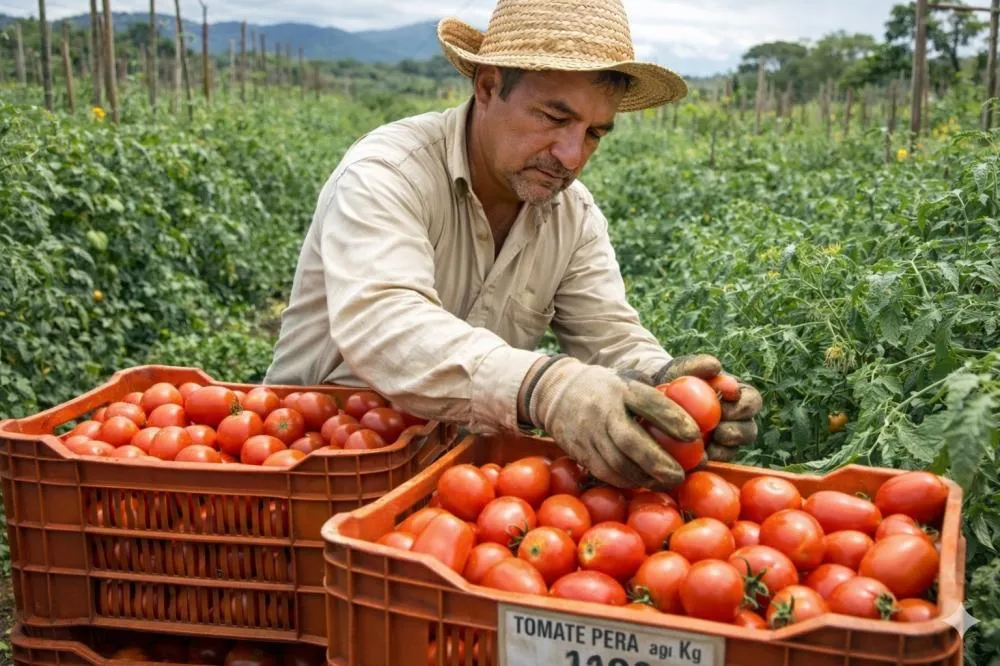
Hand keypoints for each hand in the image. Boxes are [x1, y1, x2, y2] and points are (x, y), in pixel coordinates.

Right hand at [520, 356, 701, 488]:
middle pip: (631, 440)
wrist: (555, 393)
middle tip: (681, 474)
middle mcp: (603, 411)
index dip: (672, 419)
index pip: (648, 403)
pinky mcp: (579, 451)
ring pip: (617, 463)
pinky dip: (626, 481)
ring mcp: (588, 433)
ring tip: (666, 482)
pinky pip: (605, 472)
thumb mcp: (626, 378)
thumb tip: (698, 400)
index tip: (695, 435)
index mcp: (620, 389)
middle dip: (658, 461)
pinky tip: (643, 483)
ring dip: (644, 477)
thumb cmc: (604, 387)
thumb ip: (653, 391)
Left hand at [652, 354, 762, 461]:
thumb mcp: (681, 369)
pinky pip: (713, 464)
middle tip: (719, 431)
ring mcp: (722, 442)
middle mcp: (735, 421)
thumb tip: (715, 366)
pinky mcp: (707, 457)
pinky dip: (706, 461)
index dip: (745, 405)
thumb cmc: (672, 381)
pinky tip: (694, 459)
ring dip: (724, 450)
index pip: (752, 401)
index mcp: (736, 397)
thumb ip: (697, 365)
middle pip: (749, 430)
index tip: (728, 403)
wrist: (652, 401)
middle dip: (737, 432)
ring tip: (708, 446)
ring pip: (734, 450)